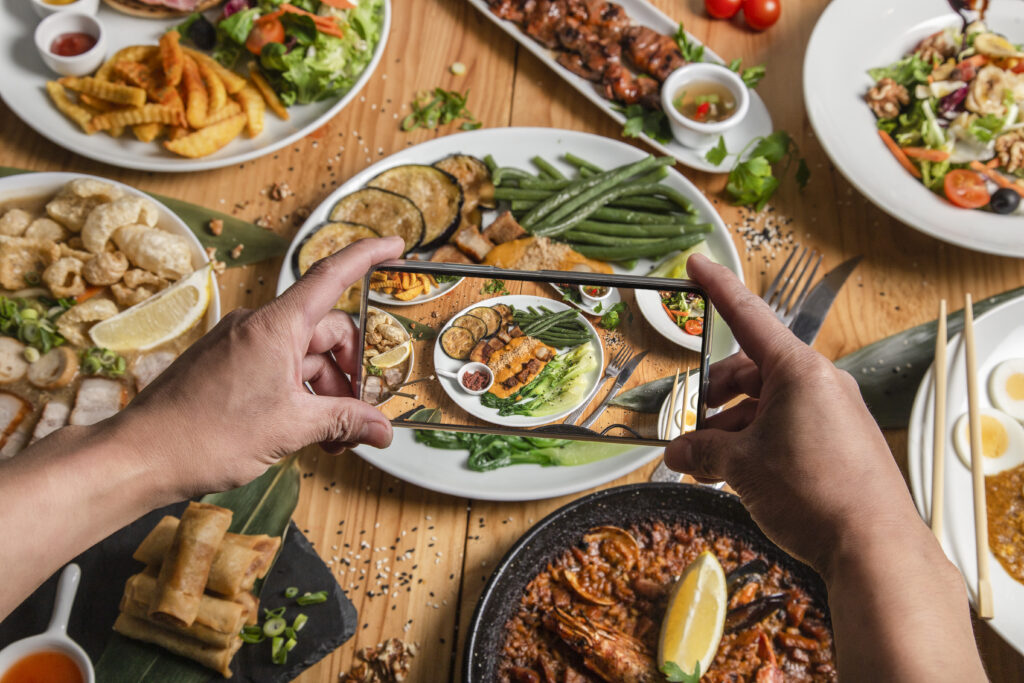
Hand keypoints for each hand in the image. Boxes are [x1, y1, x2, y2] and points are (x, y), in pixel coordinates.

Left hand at [115, 236, 404, 497]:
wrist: (141, 455)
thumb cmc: (208, 434)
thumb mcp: (291, 428)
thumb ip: (343, 421)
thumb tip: (383, 431)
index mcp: (276, 326)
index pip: (330, 276)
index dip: (366, 256)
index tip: (395, 246)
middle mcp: (258, 327)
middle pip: (326, 333)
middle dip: (350, 373)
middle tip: (360, 415)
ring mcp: (241, 346)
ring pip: (303, 358)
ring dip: (325, 393)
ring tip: (332, 438)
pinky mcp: (227, 367)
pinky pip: (278, 370)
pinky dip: (299, 396)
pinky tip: (306, 431)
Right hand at [665, 254, 923, 573]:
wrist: (873, 546)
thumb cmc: (811, 493)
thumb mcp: (743, 467)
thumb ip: (704, 450)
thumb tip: (678, 453)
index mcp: (799, 371)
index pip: (748, 317)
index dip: (718, 288)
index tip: (697, 262)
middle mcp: (822, 383)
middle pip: (754, 369)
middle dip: (718, 393)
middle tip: (694, 423)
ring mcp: (836, 412)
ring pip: (771, 402)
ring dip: (736, 425)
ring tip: (711, 464)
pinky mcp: (844, 441)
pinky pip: (792, 425)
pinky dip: (761, 440)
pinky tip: (741, 473)